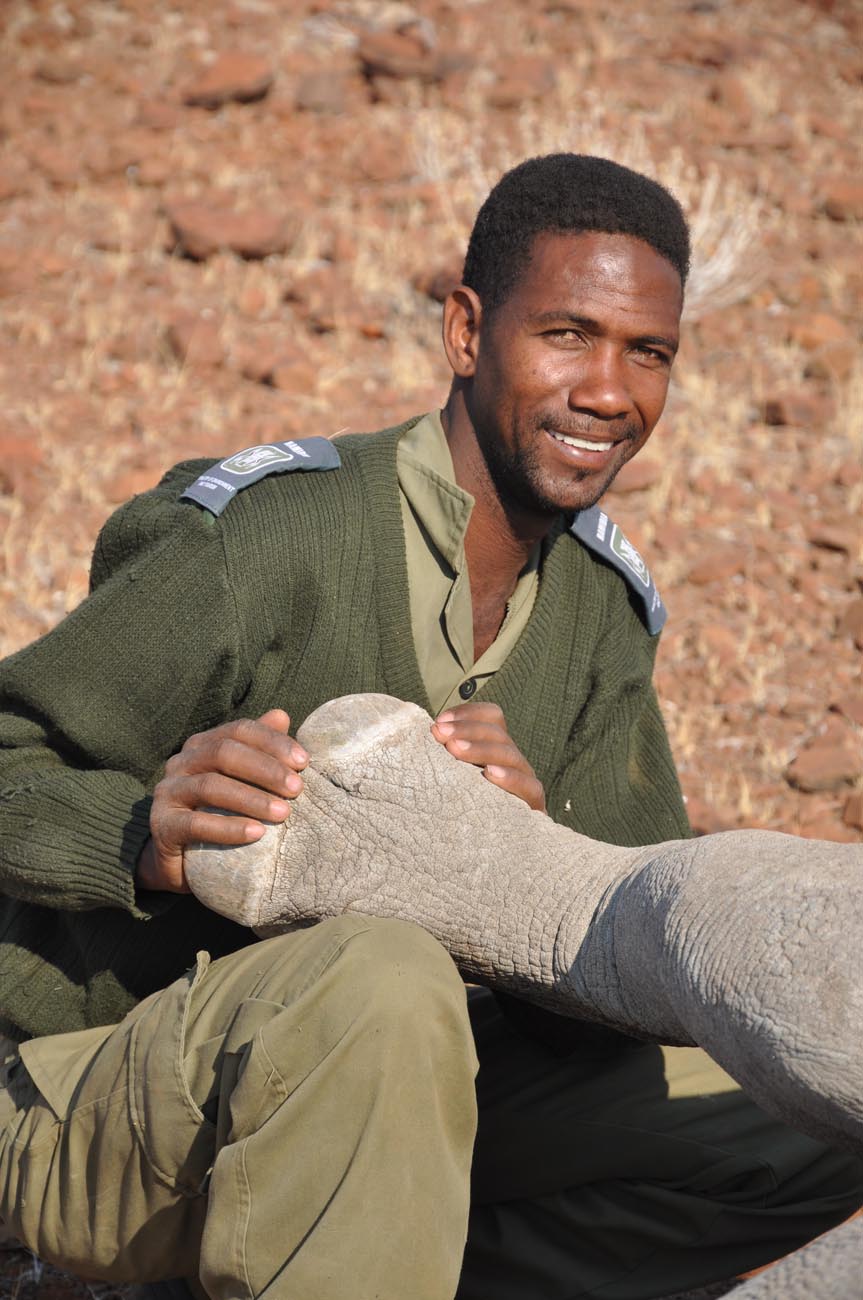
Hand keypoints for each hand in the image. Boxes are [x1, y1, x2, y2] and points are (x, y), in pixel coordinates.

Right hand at [137, 709, 307, 893]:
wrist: (180, 862)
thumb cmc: (220, 814)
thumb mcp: (242, 782)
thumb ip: (259, 749)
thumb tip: (282, 716)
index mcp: (202, 745)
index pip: (239, 731)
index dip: (272, 741)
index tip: (304, 761)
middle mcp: (181, 763)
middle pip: (224, 753)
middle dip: (265, 769)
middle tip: (297, 788)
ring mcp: (167, 793)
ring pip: (210, 786)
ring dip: (251, 799)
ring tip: (283, 813)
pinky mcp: (162, 826)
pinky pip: (195, 824)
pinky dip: (228, 828)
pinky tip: (256, 833)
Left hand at [431, 701, 545, 812]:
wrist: (489, 860)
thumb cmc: (462, 814)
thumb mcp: (452, 781)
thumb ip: (444, 758)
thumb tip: (425, 734)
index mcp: (495, 749)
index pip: (493, 716)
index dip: (468, 713)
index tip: (439, 722)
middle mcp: (512, 762)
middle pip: (499, 733)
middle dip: (467, 730)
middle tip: (440, 735)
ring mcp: (525, 783)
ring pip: (511, 754)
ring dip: (480, 749)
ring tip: (455, 750)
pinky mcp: (533, 808)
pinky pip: (530, 787)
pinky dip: (510, 778)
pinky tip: (489, 775)